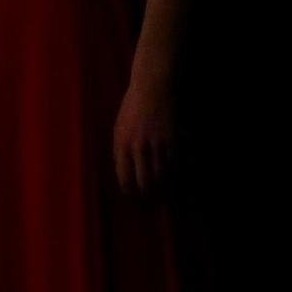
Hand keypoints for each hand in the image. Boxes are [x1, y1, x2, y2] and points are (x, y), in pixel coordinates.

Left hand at [112, 72, 175, 194]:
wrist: (152, 89)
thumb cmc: (131, 108)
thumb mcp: (118, 128)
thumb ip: (121, 149)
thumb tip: (124, 170)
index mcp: (121, 144)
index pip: (124, 177)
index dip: (128, 191)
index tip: (131, 197)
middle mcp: (138, 147)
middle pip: (144, 181)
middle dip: (146, 195)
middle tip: (148, 203)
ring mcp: (157, 145)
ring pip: (160, 175)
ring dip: (160, 189)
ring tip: (160, 198)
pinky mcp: (172, 140)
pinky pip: (172, 164)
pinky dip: (172, 175)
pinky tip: (172, 181)